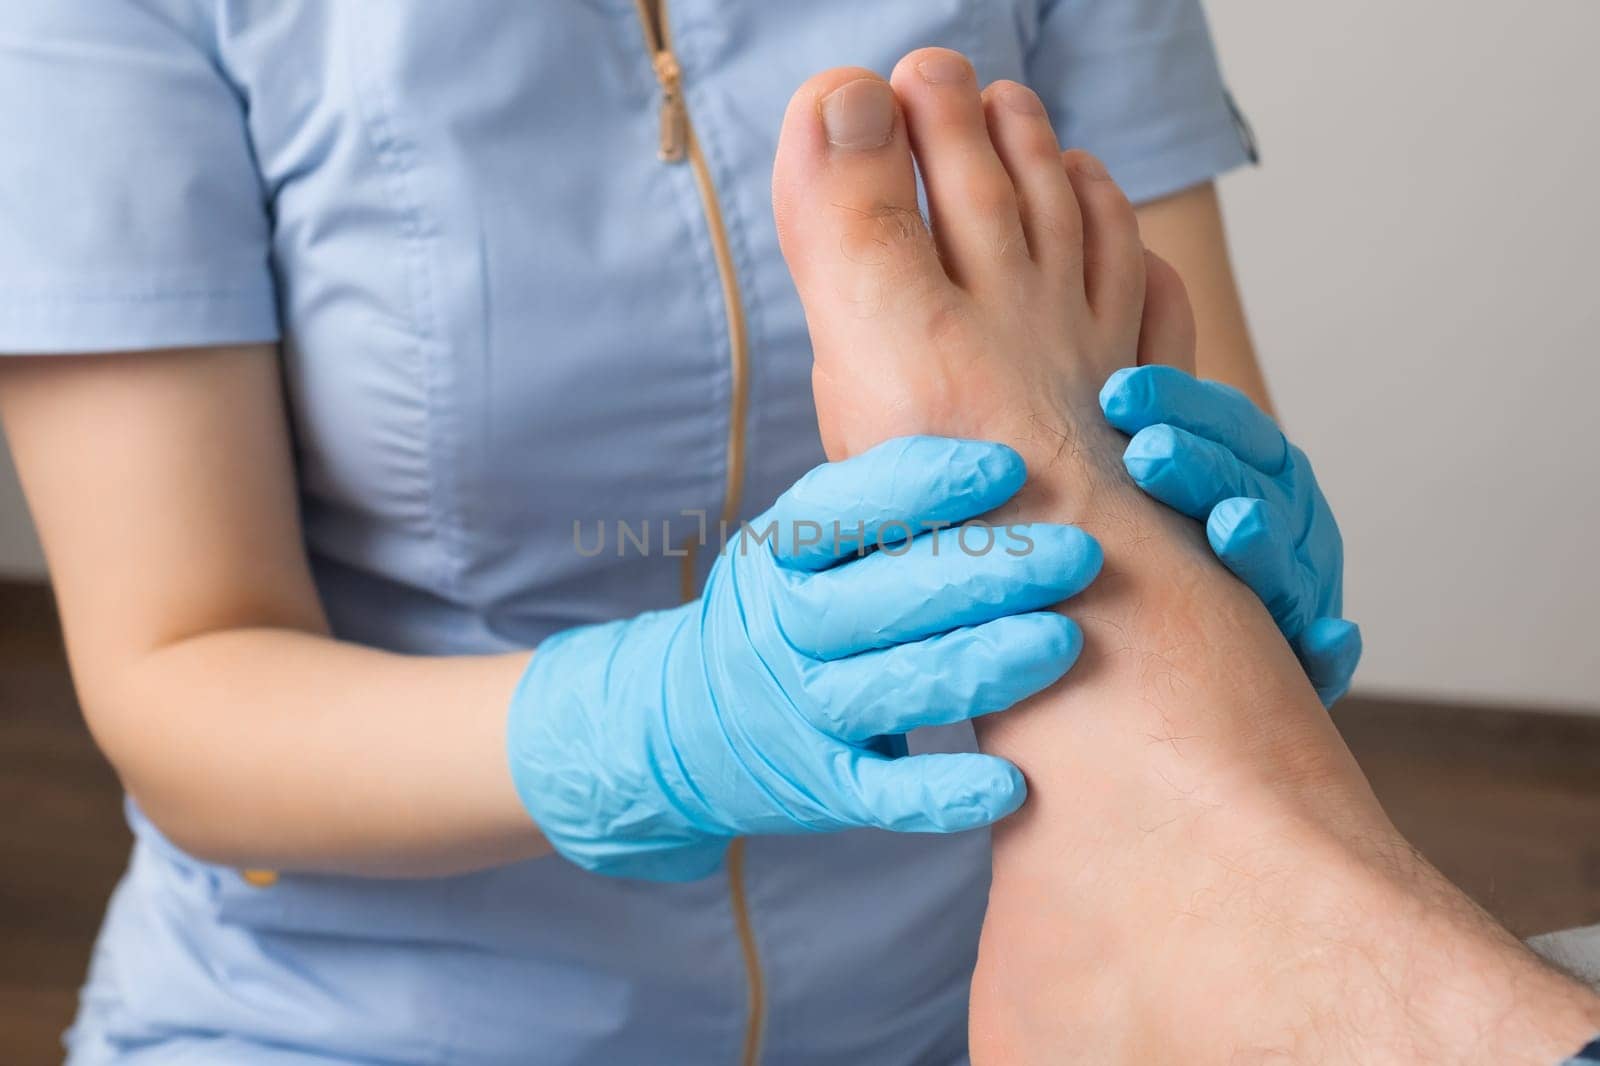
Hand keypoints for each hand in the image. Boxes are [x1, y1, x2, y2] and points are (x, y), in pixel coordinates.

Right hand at [508, 436, 1103, 879]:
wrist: (684, 726)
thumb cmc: (786, 610)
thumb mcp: (798, 547)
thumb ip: (878, 507)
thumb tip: (1002, 428)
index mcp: (778, 553)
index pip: (842, 508)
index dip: (925, 484)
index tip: (1010, 465)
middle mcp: (781, 627)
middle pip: (880, 596)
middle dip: (984, 572)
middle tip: (1078, 553)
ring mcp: (798, 711)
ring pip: (892, 687)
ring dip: (979, 666)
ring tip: (1064, 641)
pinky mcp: (821, 785)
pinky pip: (884, 793)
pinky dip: (943, 793)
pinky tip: (1010, 782)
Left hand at [1099, 366, 1360, 705]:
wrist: (1197, 649)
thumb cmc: (1158, 534)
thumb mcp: (1146, 473)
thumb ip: (1129, 419)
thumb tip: (1111, 311)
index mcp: (1258, 466)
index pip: (1226, 423)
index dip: (1177, 402)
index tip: (1114, 393)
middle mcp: (1288, 520)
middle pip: (1250, 486)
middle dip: (1200, 468)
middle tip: (1144, 453)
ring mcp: (1304, 587)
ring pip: (1288, 563)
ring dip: (1262, 543)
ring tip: (1229, 525)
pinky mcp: (1309, 660)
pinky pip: (1329, 657)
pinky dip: (1333, 650)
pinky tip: (1327, 641)